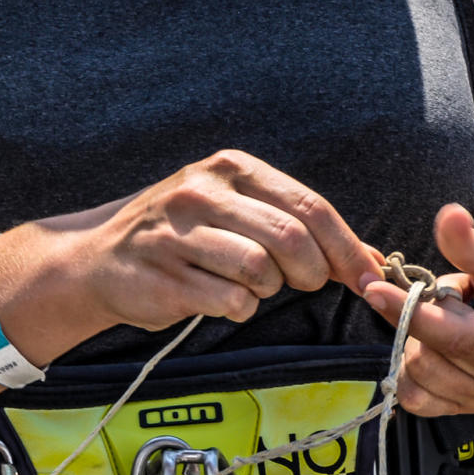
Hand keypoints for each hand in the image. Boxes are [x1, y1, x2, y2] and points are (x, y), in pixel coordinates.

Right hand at [56, 150, 381, 330]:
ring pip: (260, 269)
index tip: (370, 277)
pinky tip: (216, 296)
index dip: (347, 247)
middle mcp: (203, 191)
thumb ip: (299, 226)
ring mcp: (178, 232)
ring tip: (246, 283)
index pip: (309, 205)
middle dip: (311, 271)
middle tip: (302, 282)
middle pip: (291, 237)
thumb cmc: (184, 236)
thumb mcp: (237, 210)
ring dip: (267, 289)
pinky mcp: (163, 275)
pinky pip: (230, 300)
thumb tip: (374, 261)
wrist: (99, 259)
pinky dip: (237, 307)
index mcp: (231, 167)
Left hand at [361, 204, 473, 416]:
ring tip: (453, 319)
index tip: (373, 287)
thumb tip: (447, 216)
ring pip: (417, 376)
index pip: (457, 337)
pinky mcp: (471, 410)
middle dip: (418, 318)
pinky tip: (434, 345)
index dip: (409, 313)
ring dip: (417, 341)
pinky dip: (412, 369)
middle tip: (450, 296)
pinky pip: (417, 398)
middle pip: (429, 355)